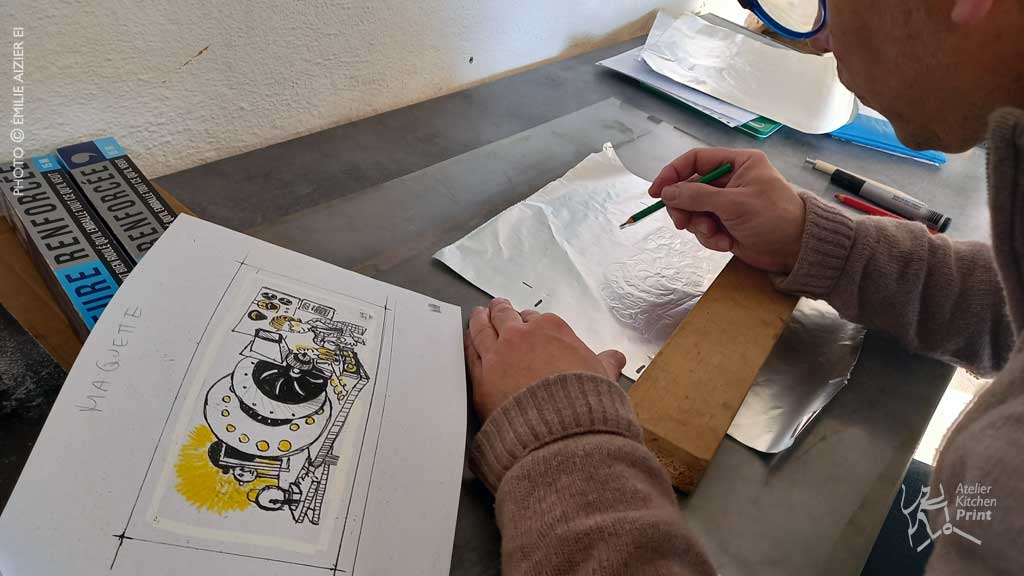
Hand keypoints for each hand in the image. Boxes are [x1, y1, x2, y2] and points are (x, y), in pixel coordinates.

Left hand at [465, 298, 625, 420]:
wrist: (559, 428)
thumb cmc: (583, 401)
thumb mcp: (602, 377)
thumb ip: (606, 363)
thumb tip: (616, 358)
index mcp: (552, 329)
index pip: (536, 319)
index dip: (530, 322)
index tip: (527, 324)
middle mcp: (521, 336)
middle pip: (506, 317)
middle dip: (500, 311)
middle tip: (496, 308)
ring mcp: (498, 354)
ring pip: (483, 329)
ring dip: (479, 319)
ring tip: (477, 315)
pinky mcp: (482, 376)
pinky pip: (470, 353)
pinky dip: (468, 344)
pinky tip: (467, 341)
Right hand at [649, 148, 805, 273]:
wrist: (797, 250)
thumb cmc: (774, 218)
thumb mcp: (735, 203)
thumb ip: (698, 196)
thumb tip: (667, 192)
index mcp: (738, 163)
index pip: (696, 160)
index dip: (673, 173)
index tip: (657, 191)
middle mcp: (730, 180)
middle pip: (690, 188)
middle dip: (685, 207)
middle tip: (682, 223)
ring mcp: (727, 204)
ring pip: (694, 211)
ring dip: (700, 226)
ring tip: (716, 235)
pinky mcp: (726, 224)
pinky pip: (704, 228)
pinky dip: (711, 238)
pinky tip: (727, 243)